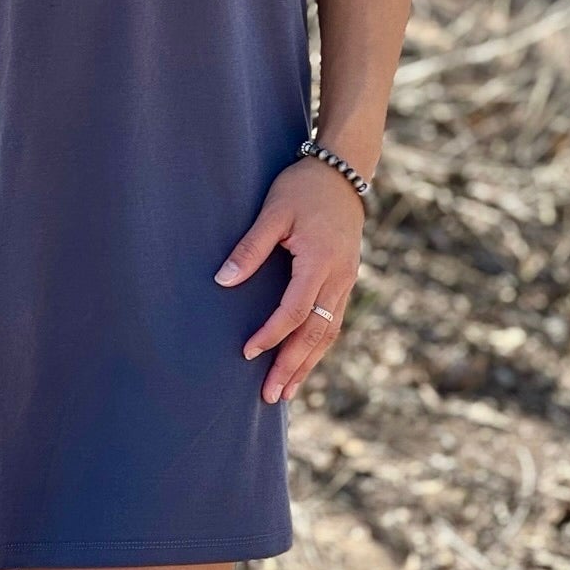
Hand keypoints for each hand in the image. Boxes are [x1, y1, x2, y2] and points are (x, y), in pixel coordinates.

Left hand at [214, 158, 363, 404]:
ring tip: (286, 391)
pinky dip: (319, 346)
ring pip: (329, 333)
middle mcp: (338, 278)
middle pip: (316, 333)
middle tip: (270, 396)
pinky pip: (334, 321)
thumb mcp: (273, 211)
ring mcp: (346, 281)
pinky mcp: (346, 280)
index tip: (247, 352)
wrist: (343, 173)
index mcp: (319, 262)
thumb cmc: (302, 188)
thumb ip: (249, 248)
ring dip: (307, 364)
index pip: (295, 311)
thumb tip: (222, 281)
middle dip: (292, 366)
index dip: (271, 335)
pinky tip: (304, 361)